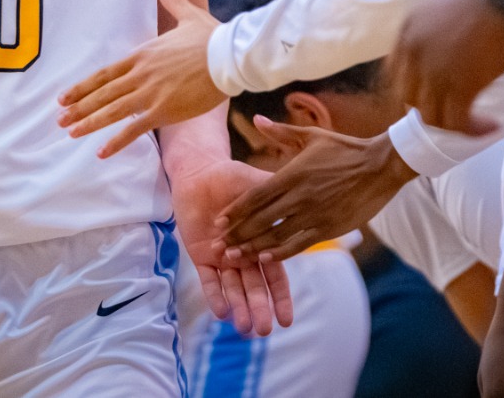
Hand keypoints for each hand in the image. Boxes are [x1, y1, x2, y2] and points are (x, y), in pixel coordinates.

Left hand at [59, 0, 227, 156]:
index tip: (65, 96)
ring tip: (70, 132)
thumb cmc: (212, 36)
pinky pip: (134, 129)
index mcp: (143, 54)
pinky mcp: (163, 110)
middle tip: (59, 119)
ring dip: (89, 122)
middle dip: (79, 107)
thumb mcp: (188, 15)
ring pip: (112, 111)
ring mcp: (150, 93)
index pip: (105, 74)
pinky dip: (116, 141)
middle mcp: (140, 74)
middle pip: (103, 93)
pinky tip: (100, 152)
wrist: (229, 56)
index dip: (83, 86)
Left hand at [170, 157, 294, 337]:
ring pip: (233, 288)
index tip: (288, 319)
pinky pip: (208, 280)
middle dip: (260, 308)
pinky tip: (221, 311)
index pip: (275, 275)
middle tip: (266, 331)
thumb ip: (277, 204)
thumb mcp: (260, 188)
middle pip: (255, 287)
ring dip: (239, 307)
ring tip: (244, 328)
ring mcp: (223, 258)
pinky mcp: (202, 256)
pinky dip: (215, 295)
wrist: (201, 173)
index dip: (281, 297)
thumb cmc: (233, 177)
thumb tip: (302, 212)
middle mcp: (244, 256)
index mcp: (262, 243)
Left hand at [214, 118, 416, 260]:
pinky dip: (280, 253)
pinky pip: (299, 244)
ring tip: (236, 256)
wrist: (381, 165)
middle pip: (260, 220)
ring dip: (253, 248)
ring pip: (276, 236)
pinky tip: (266, 258)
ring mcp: (313, 214)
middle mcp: (299, 196)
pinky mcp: (328, 228)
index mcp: (292, 174)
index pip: (255, 196)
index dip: (235, 210)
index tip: (219, 221)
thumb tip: (257, 120)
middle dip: (238, 234)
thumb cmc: (346, 149)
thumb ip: (281, 132)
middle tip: (219, 245)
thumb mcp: (312, 136)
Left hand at [392, 0, 503, 134]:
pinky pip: (457, 122)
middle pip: (408, 97)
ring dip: (453, 124)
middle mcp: (413, 52)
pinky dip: (472, 130)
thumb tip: (447, 55)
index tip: (429, 94)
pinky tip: (489, 126)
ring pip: (431, 116)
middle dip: (429, 107)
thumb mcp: (445, 9)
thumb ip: (436, 34)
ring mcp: (433, 71)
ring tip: (475, 123)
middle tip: (453, 110)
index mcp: (408, 30)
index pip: (394, 72)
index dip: (411, 87)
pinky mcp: (459, 86)